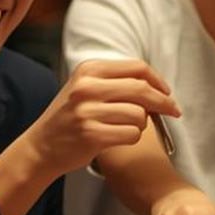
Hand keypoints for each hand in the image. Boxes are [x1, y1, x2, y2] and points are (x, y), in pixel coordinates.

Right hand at [21, 60, 179, 178]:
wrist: (41, 147)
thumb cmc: (70, 118)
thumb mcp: (85, 88)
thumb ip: (116, 82)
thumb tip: (158, 86)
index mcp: (89, 70)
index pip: (137, 68)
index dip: (158, 81)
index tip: (167, 93)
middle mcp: (87, 87)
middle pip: (142, 89)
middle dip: (164, 102)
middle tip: (173, 112)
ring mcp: (87, 111)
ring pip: (140, 115)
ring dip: (142, 125)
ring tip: (126, 128)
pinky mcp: (91, 134)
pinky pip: (132, 134)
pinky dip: (132, 138)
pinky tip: (119, 139)